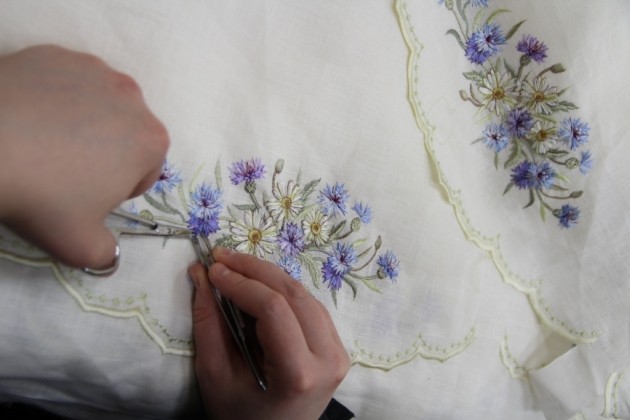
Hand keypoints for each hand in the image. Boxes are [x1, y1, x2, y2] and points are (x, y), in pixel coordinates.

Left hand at [0, 45, 167, 268]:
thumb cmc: (42, 197)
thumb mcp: (80, 246)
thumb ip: (107, 254)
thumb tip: (109, 254)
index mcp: (151, 142)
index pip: (145, 171)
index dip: (117, 189)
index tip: (87, 196)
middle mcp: (132, 98)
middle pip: (125, 134)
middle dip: (105, 152)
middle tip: (64, 171)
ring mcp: (94, 70)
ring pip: (98, 104)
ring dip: (83, 122)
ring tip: (44, 143)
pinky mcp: (56, 54)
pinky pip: (65, 81)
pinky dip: (53, 97)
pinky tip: (28, 118)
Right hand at [188, 247, 350, 419]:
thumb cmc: (240, 417)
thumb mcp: (215, 376)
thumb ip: (208, 323)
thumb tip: (201, 274)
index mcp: (299, 373)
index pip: (274, 309)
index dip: (242, 282)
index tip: (212, 269)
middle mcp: (329, 358)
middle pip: (294, 294)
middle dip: (254, 269)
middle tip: (221, 257)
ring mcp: (338, 351)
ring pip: (304, 295)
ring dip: (268, 276)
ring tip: (235, 267)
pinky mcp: (337, 346)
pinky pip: (310, 306)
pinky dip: (282, 291)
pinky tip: (258, 285)